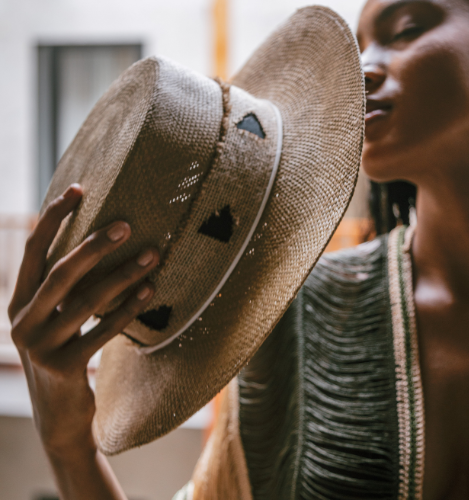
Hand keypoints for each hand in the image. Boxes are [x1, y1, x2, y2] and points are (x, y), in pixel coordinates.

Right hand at [8, 184, 158, 457]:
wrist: (57, 417)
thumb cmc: (63, 354)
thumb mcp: (55, 319)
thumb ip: (64, 289)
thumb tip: (98, 243)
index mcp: (19, 302)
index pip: (33, 250)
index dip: (54, 218)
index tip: (79, 190)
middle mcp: (23, 321)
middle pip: (61, 272)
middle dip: (95, 245)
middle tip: (127, 225)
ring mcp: (40, 346)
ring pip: (87, 301)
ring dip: (124, 275)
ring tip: (154, 255)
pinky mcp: (64, 368)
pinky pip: (102, 332)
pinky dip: (128, 310)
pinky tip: (150, 292)